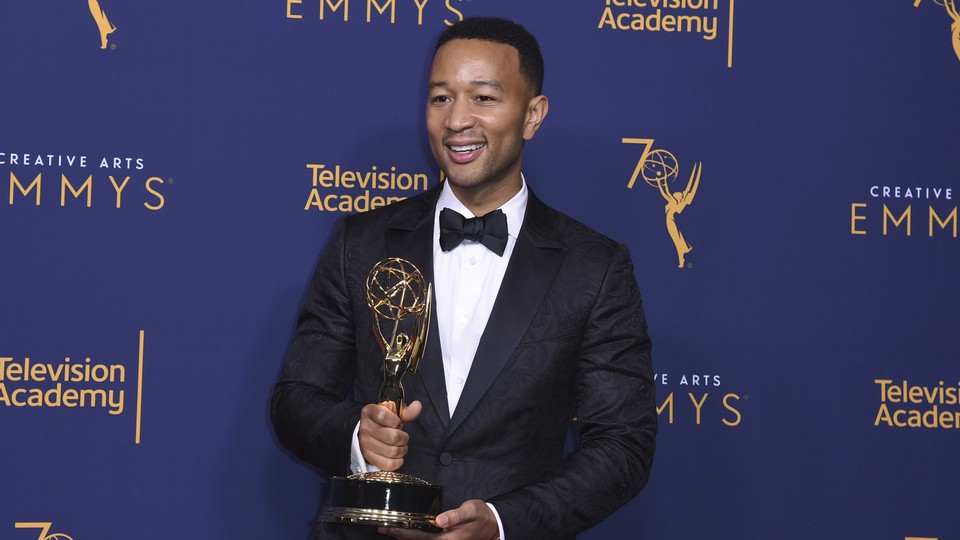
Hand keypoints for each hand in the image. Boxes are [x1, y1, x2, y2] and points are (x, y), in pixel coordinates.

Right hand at [359, 400, 421, 470]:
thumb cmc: (385, 421)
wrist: (371, 432)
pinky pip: (389, 464)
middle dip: (404, 437)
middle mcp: (365, 428)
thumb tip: (417, 406)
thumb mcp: (394, 413)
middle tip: (403, 436)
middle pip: (392, 437)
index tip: (398, 423)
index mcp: (370, 412)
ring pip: (392, 451)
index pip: (382, 416)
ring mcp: (365, 443)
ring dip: (402, 449)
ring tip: (401, 445)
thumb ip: (407, 411)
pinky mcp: (369, 457)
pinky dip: (398, 461)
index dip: (396, 421)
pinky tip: (397, 455)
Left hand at [378, 499, 499, 538]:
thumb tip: (440, 520)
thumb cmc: (482, 517)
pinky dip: (413, 537)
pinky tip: (406, 532)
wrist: (494, 526)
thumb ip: (455, 516)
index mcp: (448, 539)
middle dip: (398, 535)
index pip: (420, 537)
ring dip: (404, 537)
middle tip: (381, 528)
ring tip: (388, 530)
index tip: (389, 528)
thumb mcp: (471, 511)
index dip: (403, 533)